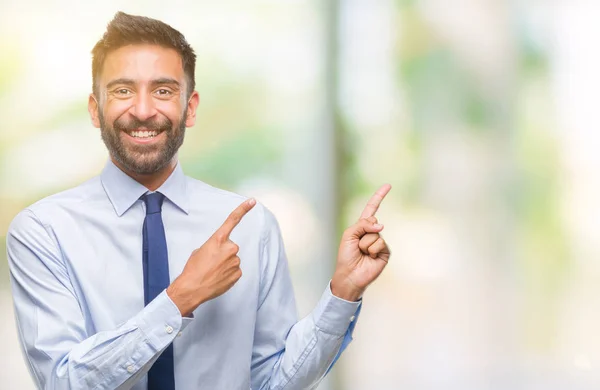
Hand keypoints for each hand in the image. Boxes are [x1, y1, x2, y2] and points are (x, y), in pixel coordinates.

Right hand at [167, 198, 255, 315]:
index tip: (252, 201)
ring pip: (233, 260)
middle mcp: (230, 248)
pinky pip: (234, 270)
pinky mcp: (238, 273)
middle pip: (231, 247)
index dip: (243, 209)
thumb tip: (219, 252)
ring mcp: (235, 261)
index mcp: (218, 239)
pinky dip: (228, 274)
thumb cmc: (192, 269)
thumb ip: (213, 246)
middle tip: (211, 262)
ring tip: (213, 271)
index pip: (232, 220)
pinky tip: (218, 278)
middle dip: (223, 253)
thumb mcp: (200, 250)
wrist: (192, 288)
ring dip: (225, 264)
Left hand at [331, 184, 390, 300]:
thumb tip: (381, 225)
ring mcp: (380, 242)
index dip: (379, 196)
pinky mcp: (385, 252)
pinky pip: (379, 244)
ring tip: (362, 253)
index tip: (388, 185)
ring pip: (375, 234)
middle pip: (372, 222)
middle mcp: (372, 233)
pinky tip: (369, 258)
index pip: (372, 208)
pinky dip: (371, 250)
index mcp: (362, 227)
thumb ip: (363, 224)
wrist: (349, 275)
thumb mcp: (349, 234)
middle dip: (362, 232)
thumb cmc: (346, 255)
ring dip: (365, 244)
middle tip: (357, 246)